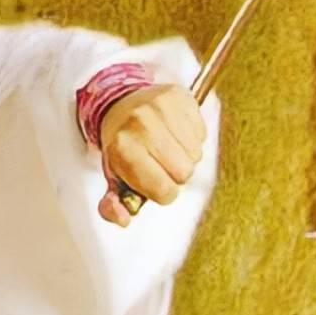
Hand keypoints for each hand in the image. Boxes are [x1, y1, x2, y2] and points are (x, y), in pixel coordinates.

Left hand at [97, 83, 206, 226]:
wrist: (120, 103)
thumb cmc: (122, 144)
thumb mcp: (113, 177)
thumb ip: (113, 206)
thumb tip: (124, 218)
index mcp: (122, 149)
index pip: (164, 191)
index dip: (163, 192)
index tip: (155, 182)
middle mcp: (140, 125)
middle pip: (184, 173)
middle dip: (174, 174)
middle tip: (159, 162)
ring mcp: (159, 108)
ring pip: (196, 155)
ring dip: (185, 156)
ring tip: (166, 146)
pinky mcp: (178, 96)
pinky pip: (202, 133)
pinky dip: (192, 137)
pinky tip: (174, 131)